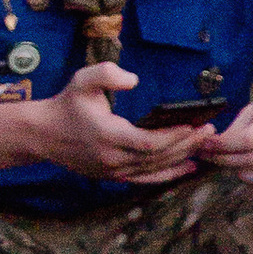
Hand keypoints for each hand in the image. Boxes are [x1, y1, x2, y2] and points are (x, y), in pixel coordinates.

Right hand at [31, 62, 207, 189]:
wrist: (43, 133)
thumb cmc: (67, 104)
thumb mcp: (82, 80)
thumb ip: (107, 73)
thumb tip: (133, 80)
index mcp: (108, 135)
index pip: (149, 143)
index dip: (174, 137)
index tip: (195, 125)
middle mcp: (113, 158)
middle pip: (158, 158)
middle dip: (187, 145)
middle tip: (209, 131)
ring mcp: (114, 171)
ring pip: (155, 170)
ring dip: (182, 158)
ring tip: (205, 145)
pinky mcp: (113, 177)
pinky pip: (146, 180)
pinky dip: (169, 175)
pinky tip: (188, 168)